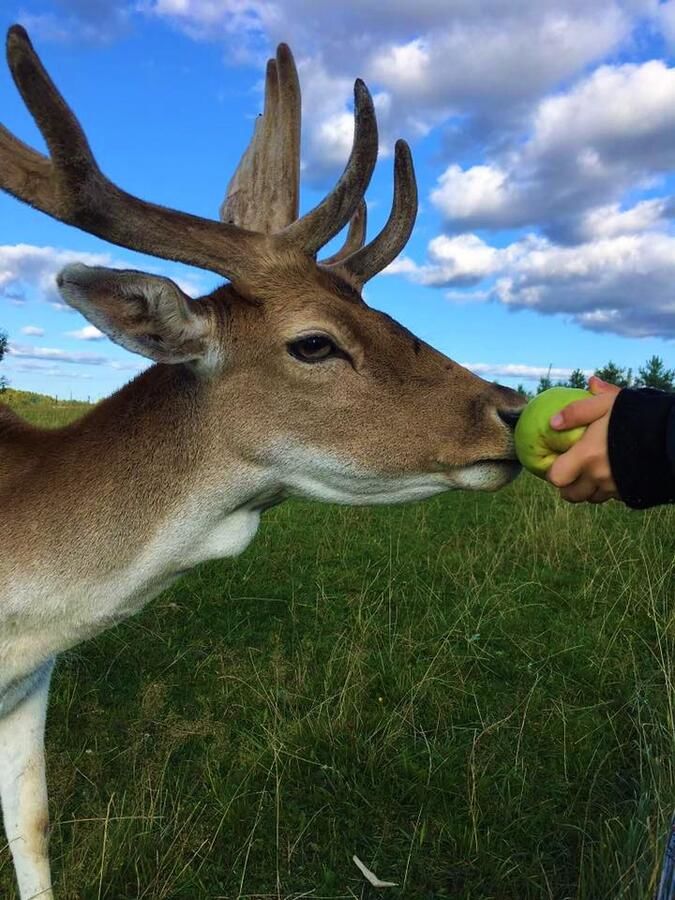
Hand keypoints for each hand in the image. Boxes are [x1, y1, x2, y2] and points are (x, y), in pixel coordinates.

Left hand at [546, 376, 620, 502]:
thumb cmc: (638, 415)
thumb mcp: (607, 404)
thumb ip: (578, 410)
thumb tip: (553, 421)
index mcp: (587, 456)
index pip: (556, 478)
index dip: (553, 472)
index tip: (557, 461)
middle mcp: (599, 477)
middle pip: (572, 495)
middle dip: (569, 485)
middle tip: (573, 471)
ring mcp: (616, 488)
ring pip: (593, 497)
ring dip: (590, 488)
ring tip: (595, 470)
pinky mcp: (632, 493)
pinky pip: (613, 497)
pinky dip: (610, 489)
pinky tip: (616, 472)